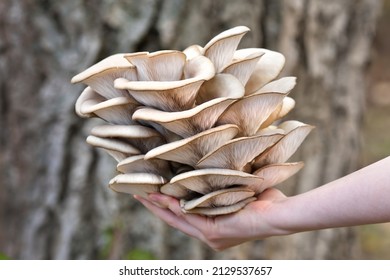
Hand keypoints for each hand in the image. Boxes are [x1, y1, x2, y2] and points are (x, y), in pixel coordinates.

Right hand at [134, 188, 287, 250]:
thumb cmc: (263, 201)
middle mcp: (208, 235)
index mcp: (213, 227)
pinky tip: (160, 195)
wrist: (279, 213)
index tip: (150, 193)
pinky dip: (172, 205)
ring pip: (176, 219)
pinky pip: (187, 216)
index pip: (183, 216)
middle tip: (136, 194)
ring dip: (157, 205)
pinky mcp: (213, 231)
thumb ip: (218, 188)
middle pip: (174, 220)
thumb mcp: (234, 193)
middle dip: (154, 207)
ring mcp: (209, 236)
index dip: (165, 206)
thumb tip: (208, 168)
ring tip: (141, 192)